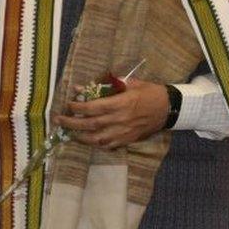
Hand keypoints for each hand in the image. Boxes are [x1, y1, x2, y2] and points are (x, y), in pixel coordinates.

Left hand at [54, 79, 169, 149]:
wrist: (169, 109)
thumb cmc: (151, 92)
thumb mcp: (133, 83)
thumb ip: (111, 85)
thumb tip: (88, 86)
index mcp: (121, 103)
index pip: (94, 107)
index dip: (78, 107)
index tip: (68, 104)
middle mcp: (120, 120)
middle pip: (90, 124)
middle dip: (72, 122)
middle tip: (59, 120)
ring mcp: (124, 132)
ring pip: (96, 138)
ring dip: (80, 136)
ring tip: (70, 132)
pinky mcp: (128, 140)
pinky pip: (108, 145)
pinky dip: (95, 143)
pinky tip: (88, 140)